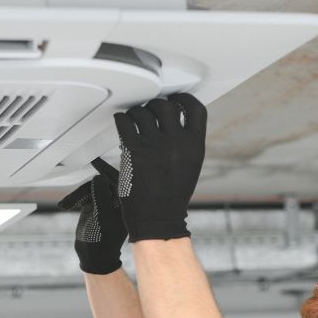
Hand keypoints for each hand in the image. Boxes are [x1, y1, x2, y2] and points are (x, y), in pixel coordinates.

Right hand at [58, 160, 127, 274]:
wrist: (94, 257)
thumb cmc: (103, 242)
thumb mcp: (103, 218)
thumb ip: (101, 197)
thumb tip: (98, 178)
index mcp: (124, 203)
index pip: (118, 180)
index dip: (108, 168)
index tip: (96, 160)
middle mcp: (115, 200)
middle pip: (100, 183)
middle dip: (85, 189)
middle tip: (73, 200)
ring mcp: (104, 202)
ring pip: (89, 188)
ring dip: (76, 195)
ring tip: (67, 204)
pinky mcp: (93, 206)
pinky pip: (83, 195)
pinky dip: (74, 199)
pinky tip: (65, 204)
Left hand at [113, 92, 206, 241]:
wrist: (158, 220)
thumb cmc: (171, 199)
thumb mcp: (190, 167)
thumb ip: (186, 145)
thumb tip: (176, 127)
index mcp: (194, 146)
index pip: (195, 109)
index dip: (183, 99)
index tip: (175, 98)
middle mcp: (177, 142)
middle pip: (166, 105)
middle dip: (155, 105)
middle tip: (149, 111)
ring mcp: (155, 145)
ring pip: (143, 112)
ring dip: (137, 113)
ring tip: (133, 120)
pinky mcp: (135, 151)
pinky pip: (125, 124)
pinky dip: (122, 120)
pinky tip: (121, 122)